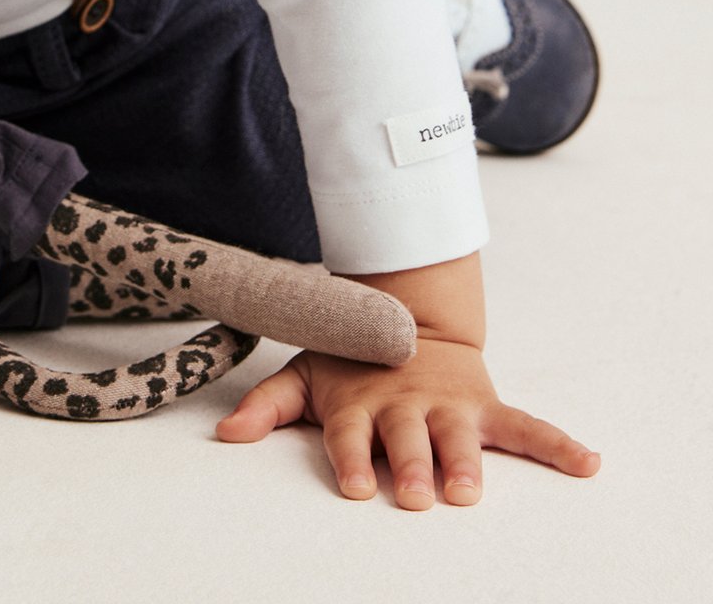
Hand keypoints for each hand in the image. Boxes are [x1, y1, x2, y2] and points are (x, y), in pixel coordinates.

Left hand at [214, 337, 600, 506]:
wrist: (407, 316)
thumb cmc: (352, 361)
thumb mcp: (307, 373)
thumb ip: (269, 404)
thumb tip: (224, 433)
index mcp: (361, 405)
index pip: (354, 436)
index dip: (353, 459)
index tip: (355, 485)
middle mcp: (405, 407)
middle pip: (409, 440)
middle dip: (413, 466)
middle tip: (419, 494)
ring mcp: (447, 405)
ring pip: (459, 437)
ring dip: (466, 462)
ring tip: (472, 489)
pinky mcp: (484, 404)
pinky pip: (525, 426)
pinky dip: (557, 443)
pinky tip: (587, 463)